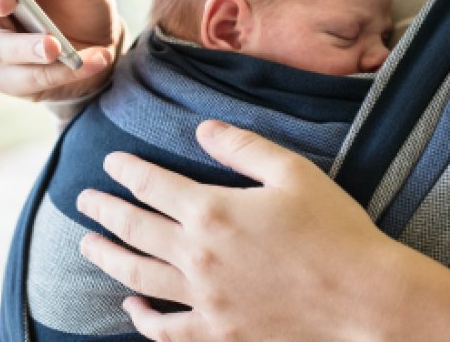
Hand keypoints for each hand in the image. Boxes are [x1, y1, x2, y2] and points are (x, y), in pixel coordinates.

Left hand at [77, 120, 449, 340]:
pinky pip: (166, 330)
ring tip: (88, 244)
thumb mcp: (293, 172)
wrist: (365, 299)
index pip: (152, 184)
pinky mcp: (219, 333)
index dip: (127, 170)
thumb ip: (242, 147)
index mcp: (213, 211)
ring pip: (138, 276)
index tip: (110, 162)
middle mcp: (198, 256)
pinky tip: (130, 308)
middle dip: (105, 211)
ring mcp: (205, 300)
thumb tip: (201, 128)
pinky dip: (143, 318)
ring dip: (108, 257)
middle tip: (84, 200)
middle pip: (135, 229)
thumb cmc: (335, 230)